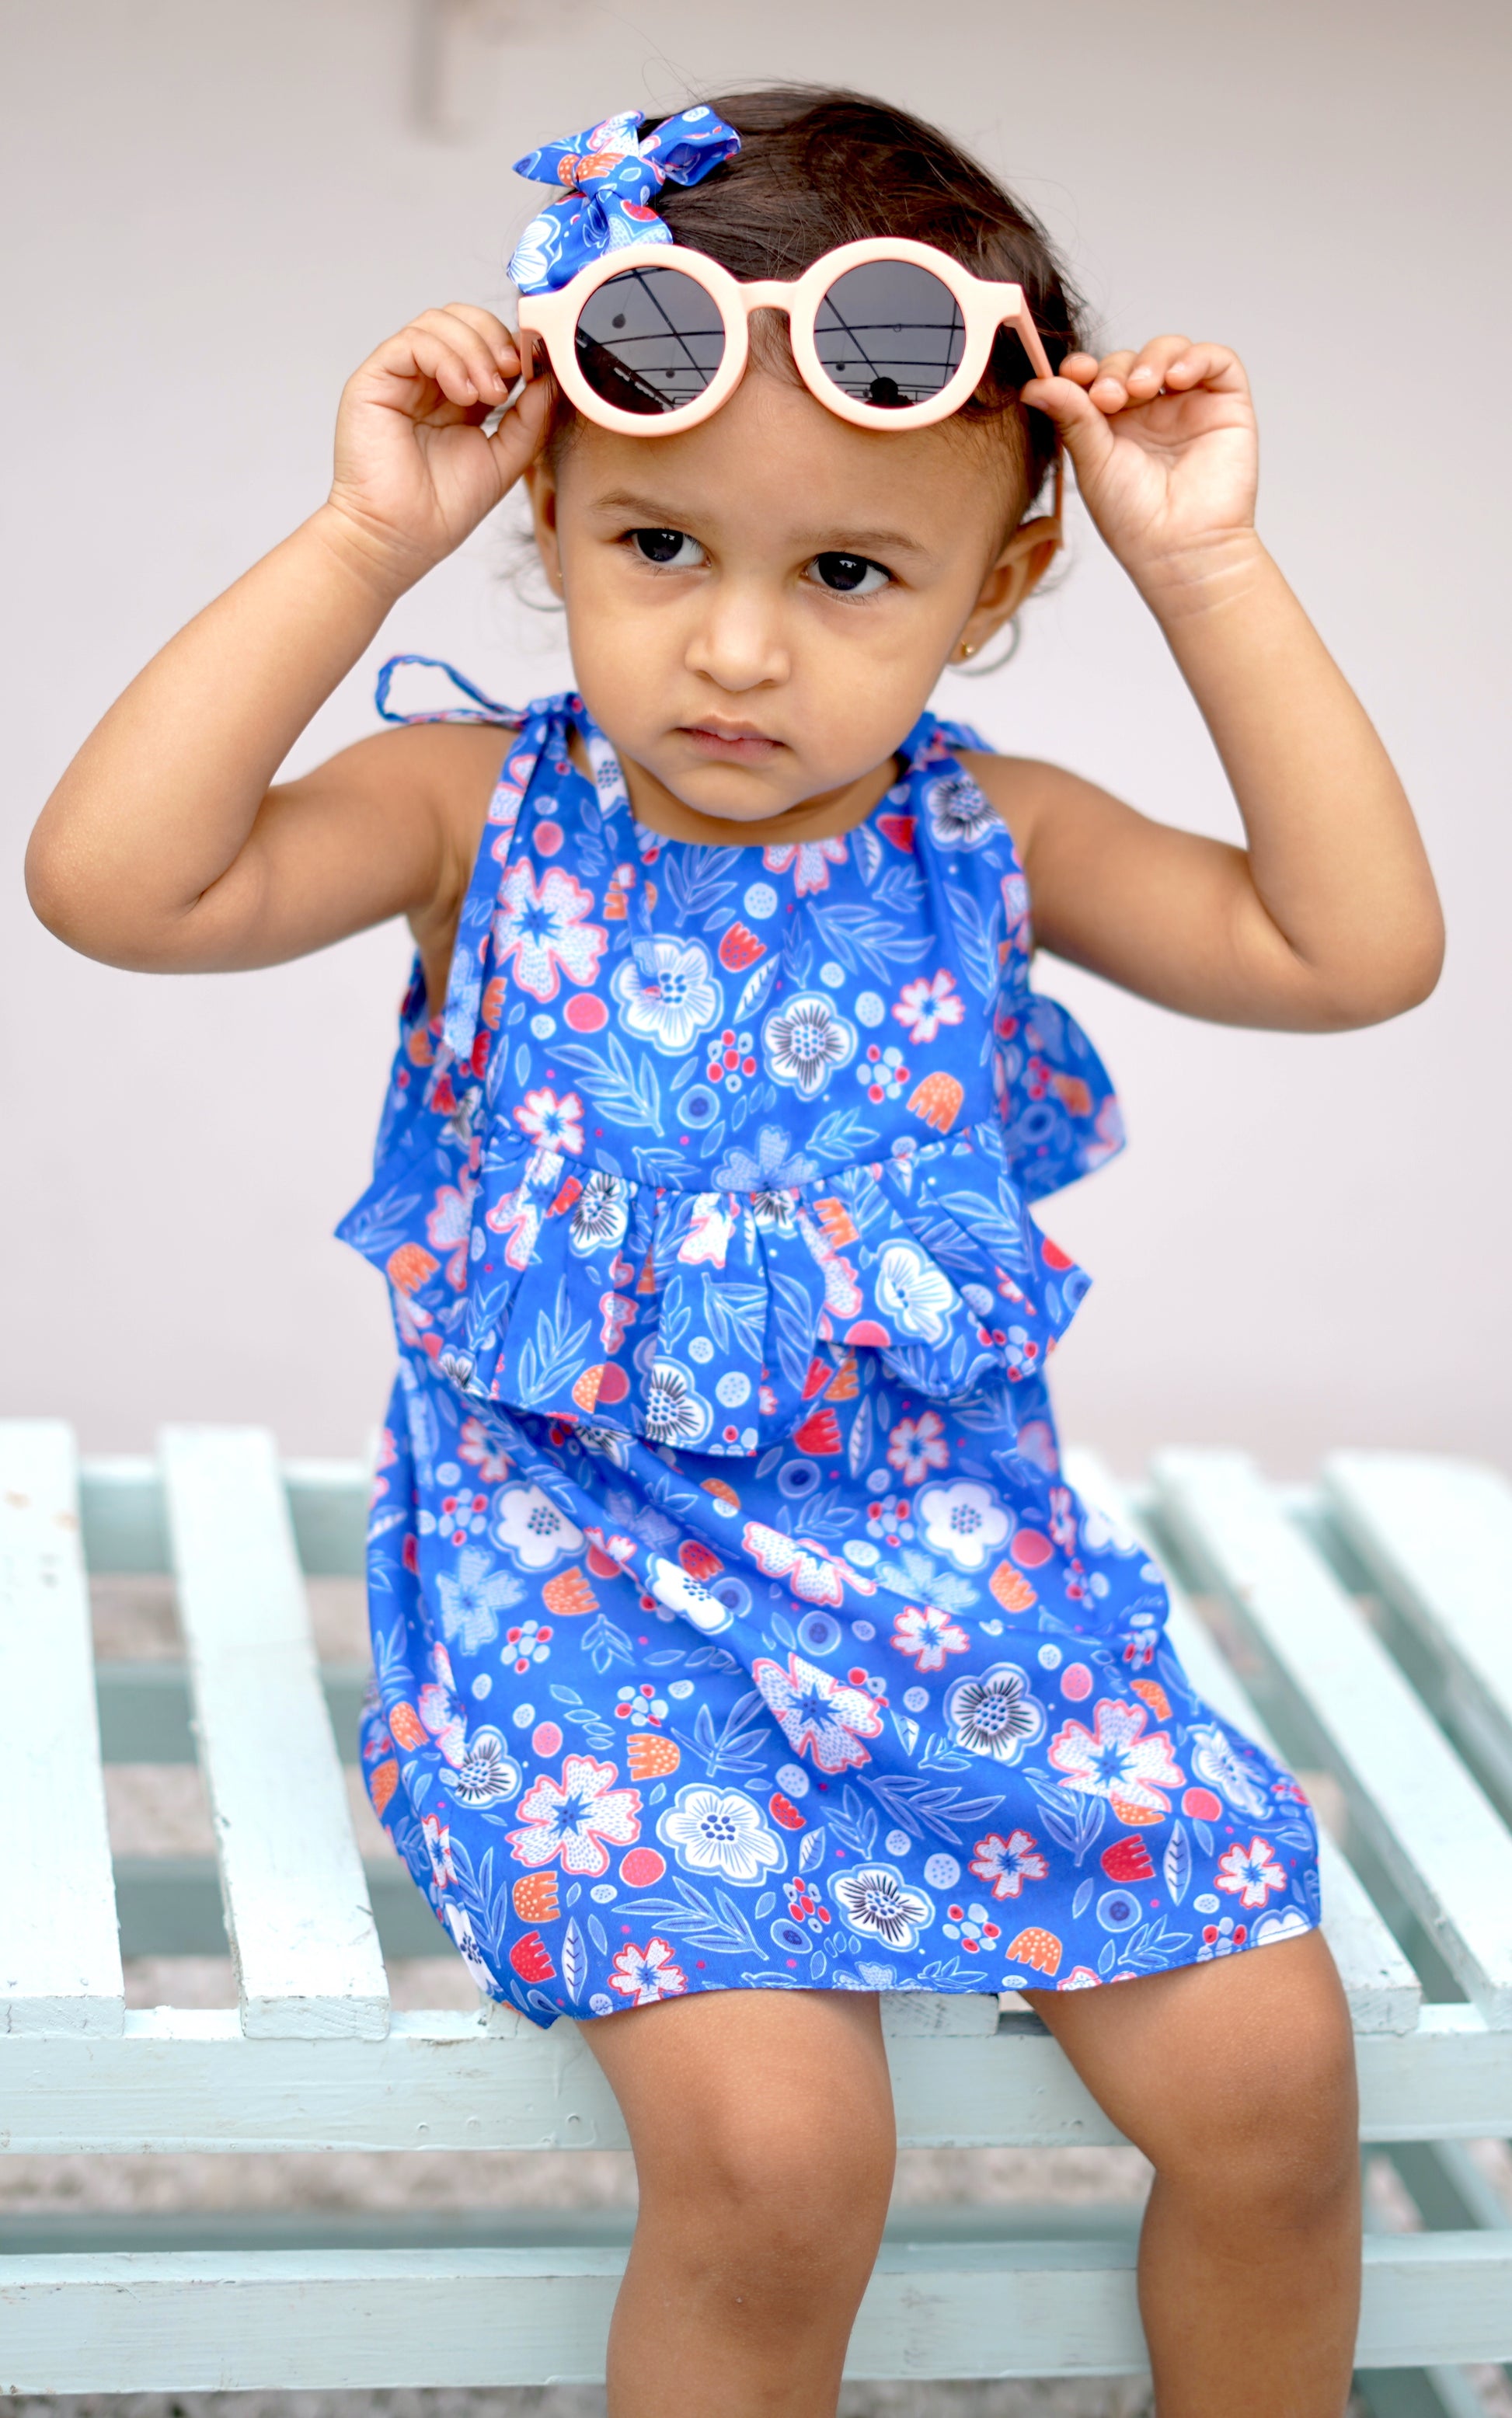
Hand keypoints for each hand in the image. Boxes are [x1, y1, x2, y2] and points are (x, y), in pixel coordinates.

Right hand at [324, 304, 551, 588]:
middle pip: (461, 320)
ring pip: (438, 322)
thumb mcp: (504, 460)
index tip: (535, 368)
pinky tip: (463, 394)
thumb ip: (529, 420)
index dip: (512, 345)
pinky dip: (446, 358)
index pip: (485, 342)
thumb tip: (549, 380)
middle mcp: (427, 380)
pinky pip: (412, 341)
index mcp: (458, 395)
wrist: (400, 539)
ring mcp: (400, 377)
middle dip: (494, 339)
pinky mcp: (375, 380)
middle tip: (511, 374)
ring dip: (473, 349)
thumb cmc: (442, 510)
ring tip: (487, 395)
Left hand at [1024, 338, 1258, 605]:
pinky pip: (1217, 359)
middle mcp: (1151, 412)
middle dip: (1114, 370)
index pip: (1096, 377)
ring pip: (1170, 351)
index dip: (1084, 367)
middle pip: (1130, 360)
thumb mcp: (1093, 462)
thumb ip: (1070, 417)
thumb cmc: (1134, 519)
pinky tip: (1175, 379)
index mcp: (1113, 426)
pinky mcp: (1226, 404)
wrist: (1181, 547)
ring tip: (1140, 388)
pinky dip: (1196, 357)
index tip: (1072, 372)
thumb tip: (1033, 385)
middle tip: (1107, 398)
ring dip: (1151, 358)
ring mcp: (1189, 405)